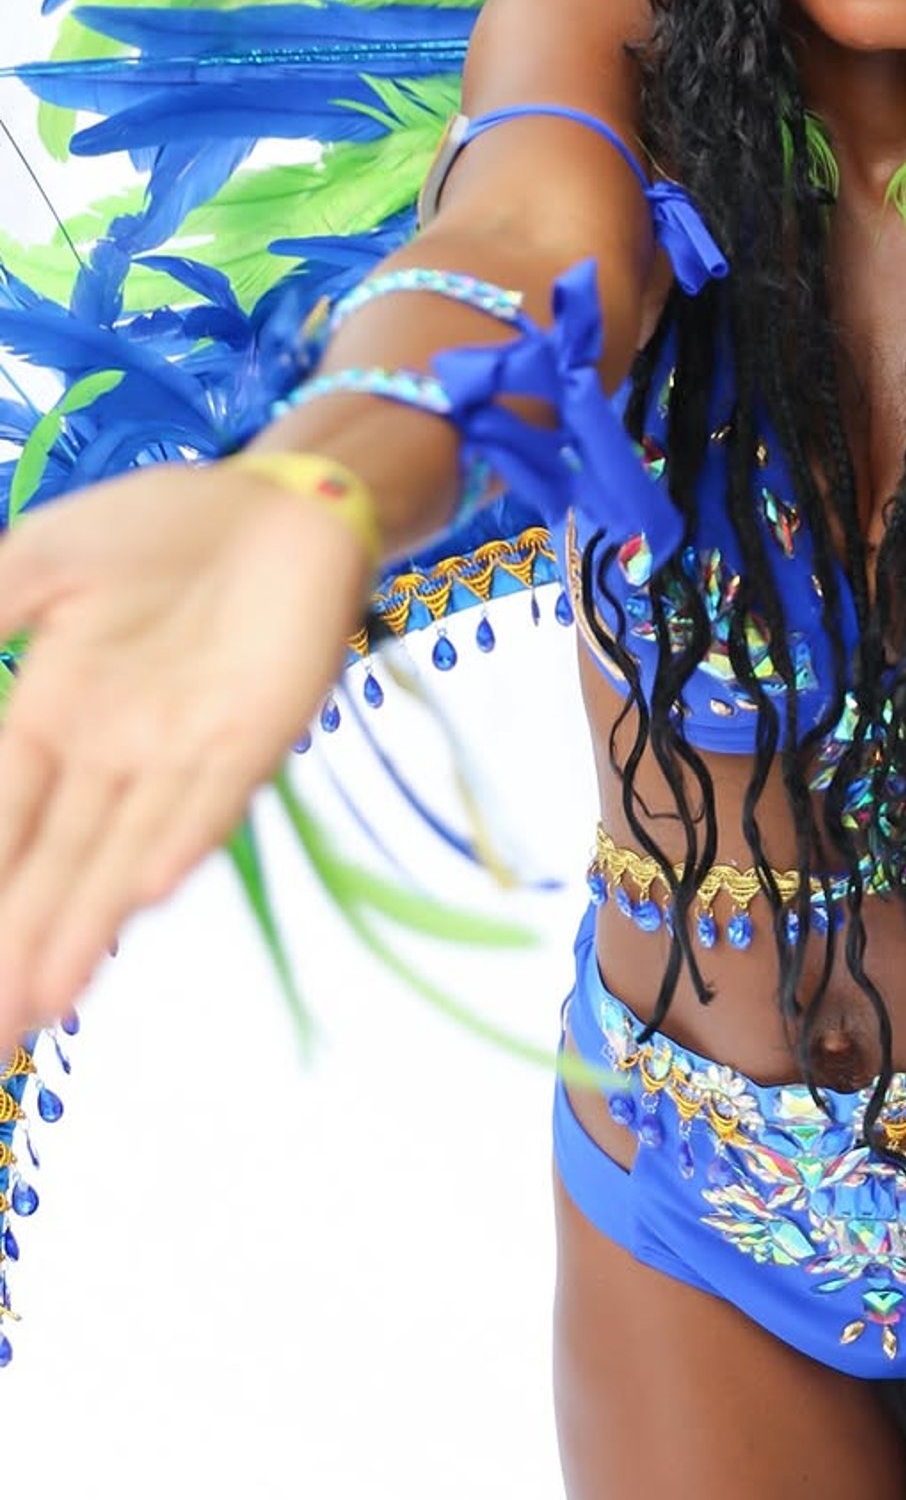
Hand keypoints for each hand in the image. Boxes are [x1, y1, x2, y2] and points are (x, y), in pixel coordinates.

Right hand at [0, 462, 370, 1038]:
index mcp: (52, 714)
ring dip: (86, 928)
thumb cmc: (162, 527)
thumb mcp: (44, 561)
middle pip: (53, 864)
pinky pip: (214, 798)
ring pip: (123, 855)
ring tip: (44, 1004)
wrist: (282, 496)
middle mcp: (114, 751)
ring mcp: (186, 748)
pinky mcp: (259, 733)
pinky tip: (145, 893)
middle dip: (18, 945)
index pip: (0, 817)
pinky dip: (182, 842)